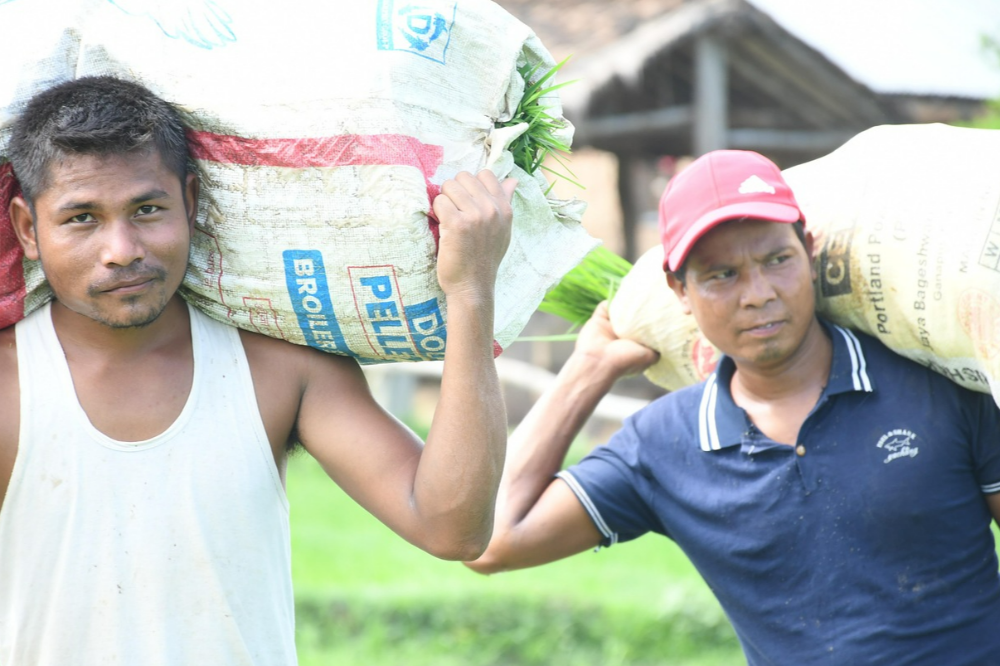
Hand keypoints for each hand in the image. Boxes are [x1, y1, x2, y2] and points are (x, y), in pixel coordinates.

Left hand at [432, 171, 516, 300]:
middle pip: (464, 177)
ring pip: (449, 186)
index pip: (486, 174)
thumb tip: (512, 180)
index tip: (467, 201)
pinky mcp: (457, 224)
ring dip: (444, 201)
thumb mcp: (503, 230)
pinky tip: (443, 226)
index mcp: (505, 209)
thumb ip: (505, 202)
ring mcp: (475, 216)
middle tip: (455, 212)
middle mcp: (492, 209)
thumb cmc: (485, 259)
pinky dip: (436, 211)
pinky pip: (439, 201)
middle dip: (454, 191)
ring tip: (449, 219)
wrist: (473, 286)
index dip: (471, 185)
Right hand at [572, 301, 658, 378]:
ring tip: (638, 292)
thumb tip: (665, 339)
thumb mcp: (649, 357)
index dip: (652, 321)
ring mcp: (610, 325)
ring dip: (627, 302)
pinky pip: (607, 305)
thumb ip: (657, 348)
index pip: (645, 329)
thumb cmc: (625, 361)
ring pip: (621, 309)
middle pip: (634, 316)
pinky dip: (613, 299)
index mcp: (633, 344)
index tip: (662, 312)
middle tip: (652, 298)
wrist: (598, 361)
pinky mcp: (599, 318)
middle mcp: (622, 334)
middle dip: (641, 308)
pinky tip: (622, 294)